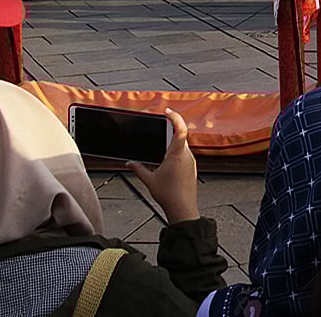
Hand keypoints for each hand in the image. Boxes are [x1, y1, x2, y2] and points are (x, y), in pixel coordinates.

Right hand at [128, 109, 199, 223]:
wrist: (183, 209)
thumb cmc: (169, 195)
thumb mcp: (149, 180)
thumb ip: (138, 169)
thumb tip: (128, 163)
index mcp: (177, 154)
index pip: (180, 129)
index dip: (175, 118)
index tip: (167, 111)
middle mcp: (187, 155)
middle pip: (180, 136)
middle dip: (170, 129)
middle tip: (162, 123)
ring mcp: (191, 161)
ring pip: (182, 145)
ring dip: (172, 142)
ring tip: (162, 142)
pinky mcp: (192, 167)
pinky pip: (184, 154)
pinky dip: (176, 152)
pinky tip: (167, 158)